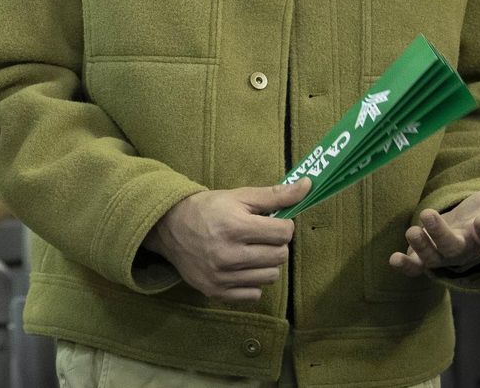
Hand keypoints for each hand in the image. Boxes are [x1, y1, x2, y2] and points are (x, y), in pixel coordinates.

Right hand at [143, 178, 308, 300]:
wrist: (170, 227)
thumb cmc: (208, 208)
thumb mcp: (240, 196)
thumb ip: (276, 194)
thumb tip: (309, 185)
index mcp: (234, 226)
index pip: (284, 233)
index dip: (283, 225)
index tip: (272, 223)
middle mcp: (228, 254)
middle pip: (279, 256)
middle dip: (275, 244)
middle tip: (260, 236)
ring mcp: (221, 276)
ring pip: (270, 276)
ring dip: (266, 263)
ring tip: (251, 251)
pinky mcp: (216, 292)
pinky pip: (254, 293)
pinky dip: (253, 281)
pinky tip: (241, 267)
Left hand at [389, 172, 479, 276]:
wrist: (467, 228)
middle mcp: (464, 247)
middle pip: (454, 247)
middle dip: (441, 234)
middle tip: (427, 215)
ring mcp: (443, 253)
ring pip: (432, 256)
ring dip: (421, 245)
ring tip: (411, 230)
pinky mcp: (425, 255)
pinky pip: (416, 266)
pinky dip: (406, 265)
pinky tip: (394, 259)